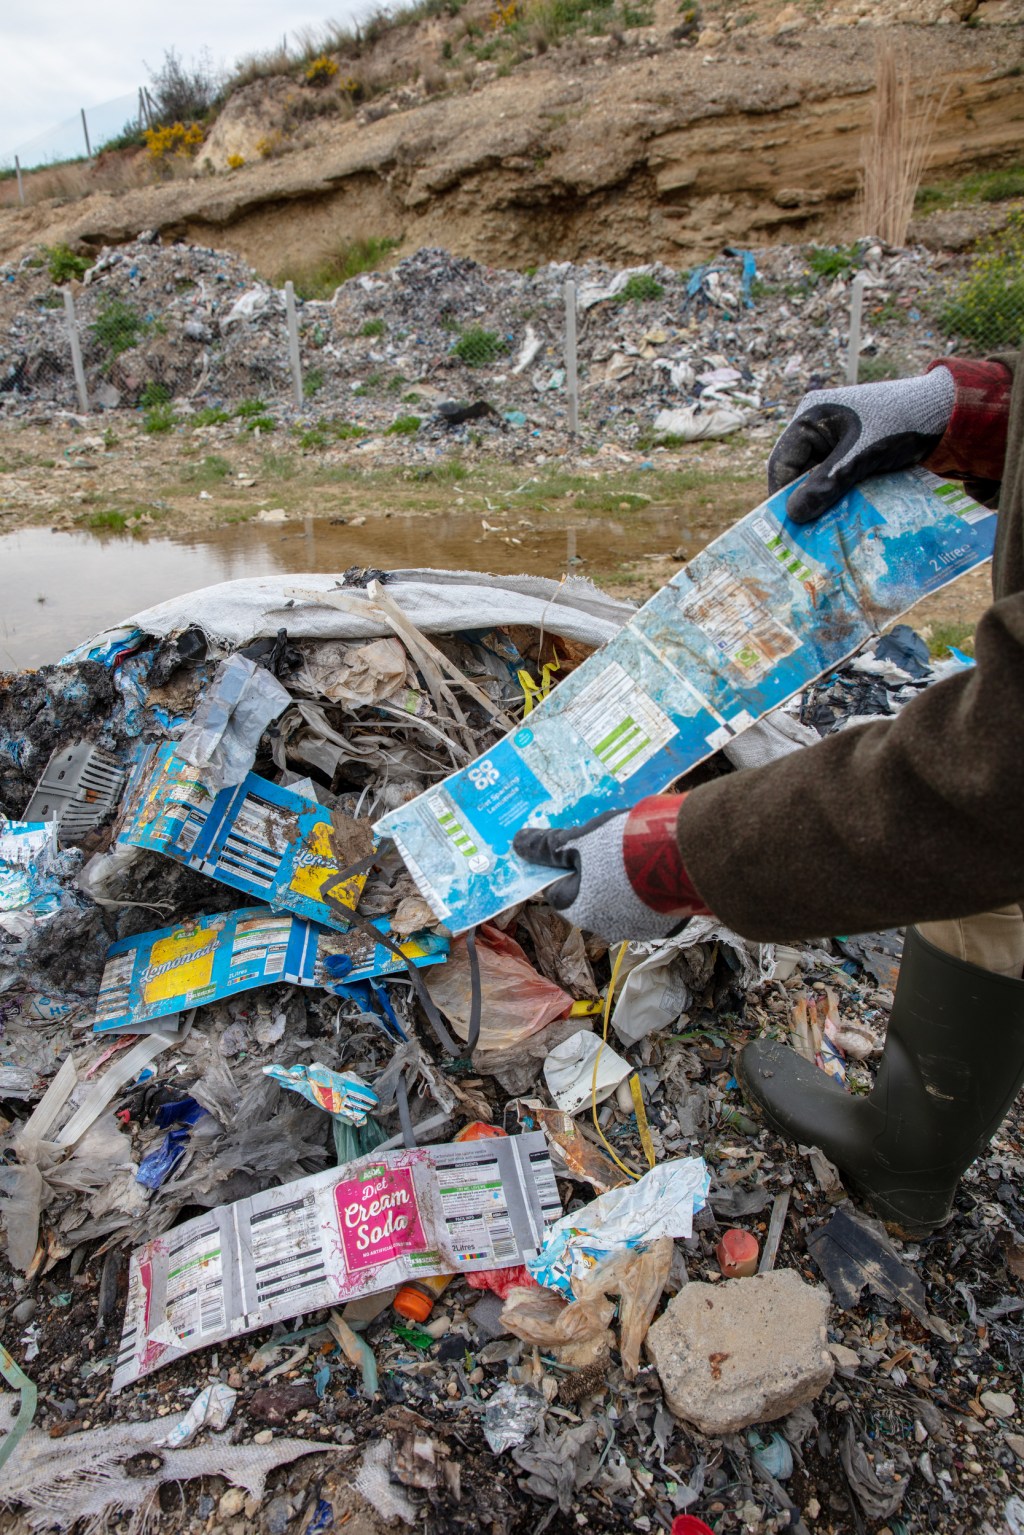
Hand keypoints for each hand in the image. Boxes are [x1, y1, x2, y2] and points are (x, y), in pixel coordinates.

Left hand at [513, 795, 707, 942]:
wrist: (680, 856)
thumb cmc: (619, 847)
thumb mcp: (580, 839)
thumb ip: (548, 846)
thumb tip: (517, 843)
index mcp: (578, 909)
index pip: (559, 889)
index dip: (565, 865)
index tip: (577, 847)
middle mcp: (604, 928)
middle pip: (591, 898)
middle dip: (596, 874)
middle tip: (609, 845)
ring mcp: (638, 930)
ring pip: (621, 904)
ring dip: (624, 883)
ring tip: (637, 852)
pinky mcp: (666, 925)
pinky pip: (649, 906)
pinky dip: (649, 890)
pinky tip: (657, 866)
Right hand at [768, 367, 954, 523]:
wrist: (945, 411)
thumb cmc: (899, 424)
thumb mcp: (860, 455)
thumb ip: (827, 484)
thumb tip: (793, 515)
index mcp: (811, 416)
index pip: (783, 461)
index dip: (781, 495)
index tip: (787, 526)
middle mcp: (819, 426)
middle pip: (799, 471)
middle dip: (804, 500)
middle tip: (806, 533)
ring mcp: (838, 438)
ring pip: (819, 477)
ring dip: (824, 501)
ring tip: (826, 529)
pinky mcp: (855, 450)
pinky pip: (838, 476)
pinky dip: (841, 495)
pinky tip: (846, 516)